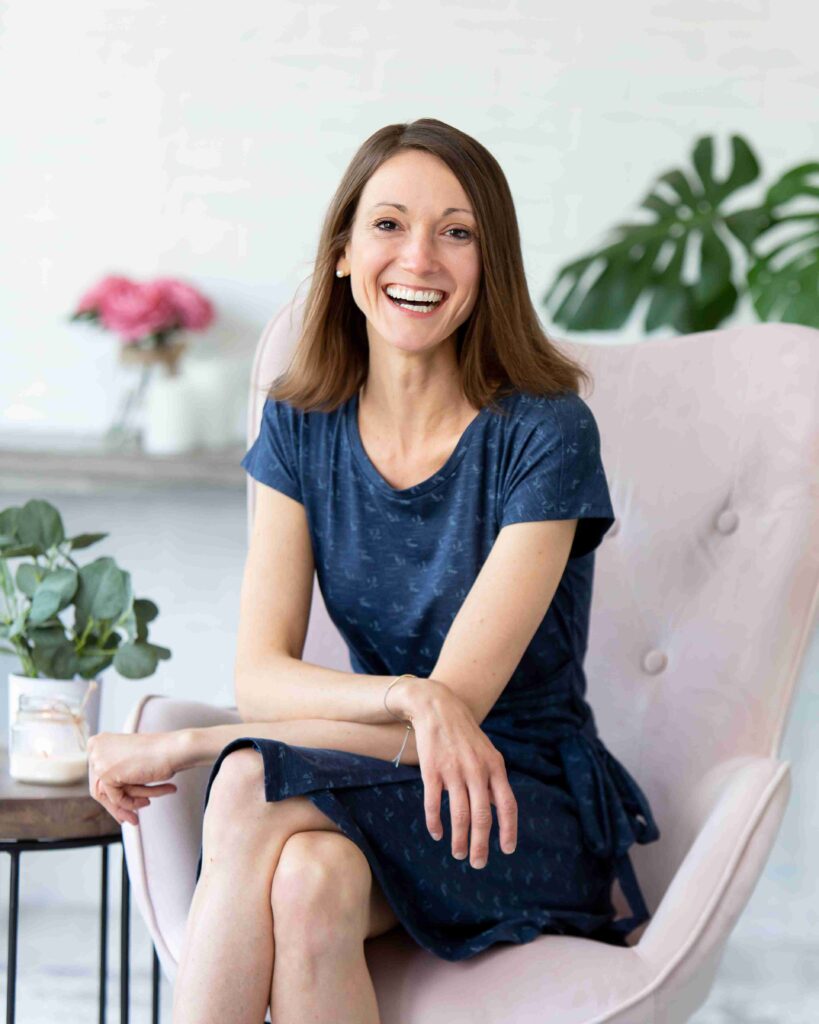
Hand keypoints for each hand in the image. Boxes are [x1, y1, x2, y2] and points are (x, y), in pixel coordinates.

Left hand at [87, 731, 180, 826]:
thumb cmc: (159, 752)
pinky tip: (148, 801)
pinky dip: (131, 803)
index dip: (112, 793)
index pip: (97, 777)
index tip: (123, 804)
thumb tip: (106, 797)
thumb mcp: (129, 761)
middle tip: (131, 816)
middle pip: (99, 788)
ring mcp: (98, 760)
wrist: (173, 749)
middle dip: (117, 805)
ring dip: (128, 805)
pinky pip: (116, 798)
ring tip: (145, 806)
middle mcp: (95, 748)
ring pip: (108, 795)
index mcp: (99, 741)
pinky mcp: (106, 773)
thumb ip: (114, 773)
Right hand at [409, 681, 517, 868]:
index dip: (509, 830)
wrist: (437, 707)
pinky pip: (434, 805)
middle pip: (482, 818)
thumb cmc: (464, 734)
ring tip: (458, 853)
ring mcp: (454, 771)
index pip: (507, 805)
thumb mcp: (487, 752)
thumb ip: (492, 779)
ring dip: (459, 839)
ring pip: (459, 816)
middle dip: (481, 845)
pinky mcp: (432, 771)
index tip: (506, 850)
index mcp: (495, 767)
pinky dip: (436, 823)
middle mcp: (477, 771)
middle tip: (478, 863)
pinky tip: (437, 833)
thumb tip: (497, 809)